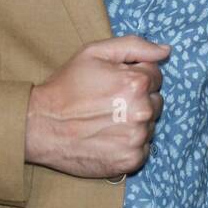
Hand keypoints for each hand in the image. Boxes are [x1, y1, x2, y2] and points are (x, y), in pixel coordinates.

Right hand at [24, 35, 169, 177]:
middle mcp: (142, 111)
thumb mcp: (95, 53)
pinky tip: (109, 138)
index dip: (135, 77)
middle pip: (156, 101)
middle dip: (139, 99)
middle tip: (110, 103)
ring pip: (151, 125)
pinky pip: (143, 148)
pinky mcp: (131, 161)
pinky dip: (130, 144)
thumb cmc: (66, 87)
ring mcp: (138, 138)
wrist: (40, 126)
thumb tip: (166, 51)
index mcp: (137, 83)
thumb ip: (134, 46)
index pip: (156, 76)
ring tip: (107, 121)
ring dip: (136, 122)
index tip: (115, 84)